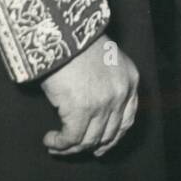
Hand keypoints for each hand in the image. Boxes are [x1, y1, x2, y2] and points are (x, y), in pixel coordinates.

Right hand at [40, 39, 138, 157]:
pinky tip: (50, 140)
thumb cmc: (77, 43)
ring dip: (71, 147)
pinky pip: (71, 137)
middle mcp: (121, 94)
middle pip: (108, 133)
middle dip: (90, 145)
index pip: (127, 119)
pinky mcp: (82, 109)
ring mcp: (104, 103)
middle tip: (74, 148)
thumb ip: (108, 83)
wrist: (63, 32)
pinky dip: (60, 143)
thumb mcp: (105, 61)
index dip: (113, 137)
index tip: (101, 146)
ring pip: (89, 139)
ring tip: (56, 145)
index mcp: (130, 80)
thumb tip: (95, 112)